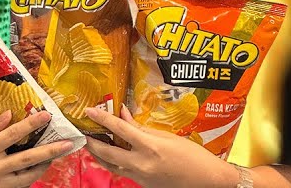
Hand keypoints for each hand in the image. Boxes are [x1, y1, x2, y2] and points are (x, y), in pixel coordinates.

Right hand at [0, 110, 74, 187]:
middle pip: (28, 158)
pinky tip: (39, 166)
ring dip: (45, 165)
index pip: (12, 134)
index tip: (46, 115)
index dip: (30, 124)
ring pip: (29, 175)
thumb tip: (8, 115)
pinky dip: (32, 175)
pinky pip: (21, 184)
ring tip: (57, 155)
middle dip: (50, 149)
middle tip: (68, 143)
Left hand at [83, 107, 241, 187]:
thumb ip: (140, 127)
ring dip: (98, 154)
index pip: (119, 129)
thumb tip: (122, 113)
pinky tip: (111, 155)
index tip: (89, 110)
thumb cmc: (193, 156)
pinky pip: (123, 172)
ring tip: (91, 143)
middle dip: (90, 141)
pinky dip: (114, 163)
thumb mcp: (167, 137)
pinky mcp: (142, 185)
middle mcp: (142, 164)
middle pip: (106, 151)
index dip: (102, 118)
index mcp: (150, 147)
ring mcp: (140, 177)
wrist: (209, 182)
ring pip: (110, 165)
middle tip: (82, 131)